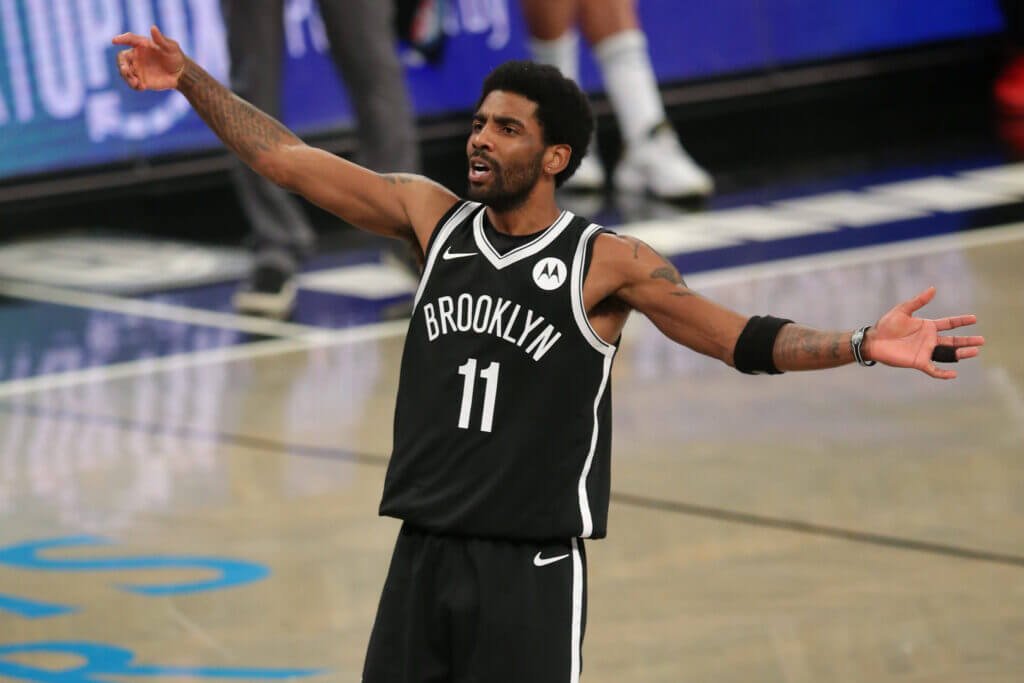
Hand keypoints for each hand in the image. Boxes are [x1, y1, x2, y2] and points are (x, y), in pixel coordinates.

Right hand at [112, 25, 185, 90]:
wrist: (181, 73)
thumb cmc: (176, 56)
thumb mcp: (171, 47)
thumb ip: (161, 40)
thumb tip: (153, 27)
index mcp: (141, 45)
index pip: (129, 40)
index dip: (121, 39)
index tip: (114, 41)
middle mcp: (136, 56)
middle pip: (122, 58)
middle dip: (121, 64)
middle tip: (125, 69)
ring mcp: (138, 69)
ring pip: (125, 72)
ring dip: (127, 77)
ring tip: (135, 82)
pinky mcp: (141, 80)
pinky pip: (134, 84)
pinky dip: (135, 85)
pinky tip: (141, 87)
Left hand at [866, 286, 983, 378]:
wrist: (873, 341)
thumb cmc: (886, 325)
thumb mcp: (902, 310)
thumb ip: (918, 301)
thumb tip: (933, 288)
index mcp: (927, 327)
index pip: (949, 324)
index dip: (961, 321)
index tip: (974, 319)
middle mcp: (929, 339)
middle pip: (953, 340)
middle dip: (967, 340)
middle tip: (982, 340)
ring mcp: (925, 351)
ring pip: (948, 354)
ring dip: (961, 354)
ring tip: (975, 352)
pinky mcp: (918, 362)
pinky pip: (934, 369)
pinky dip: (943, 373)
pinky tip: (954, 374)